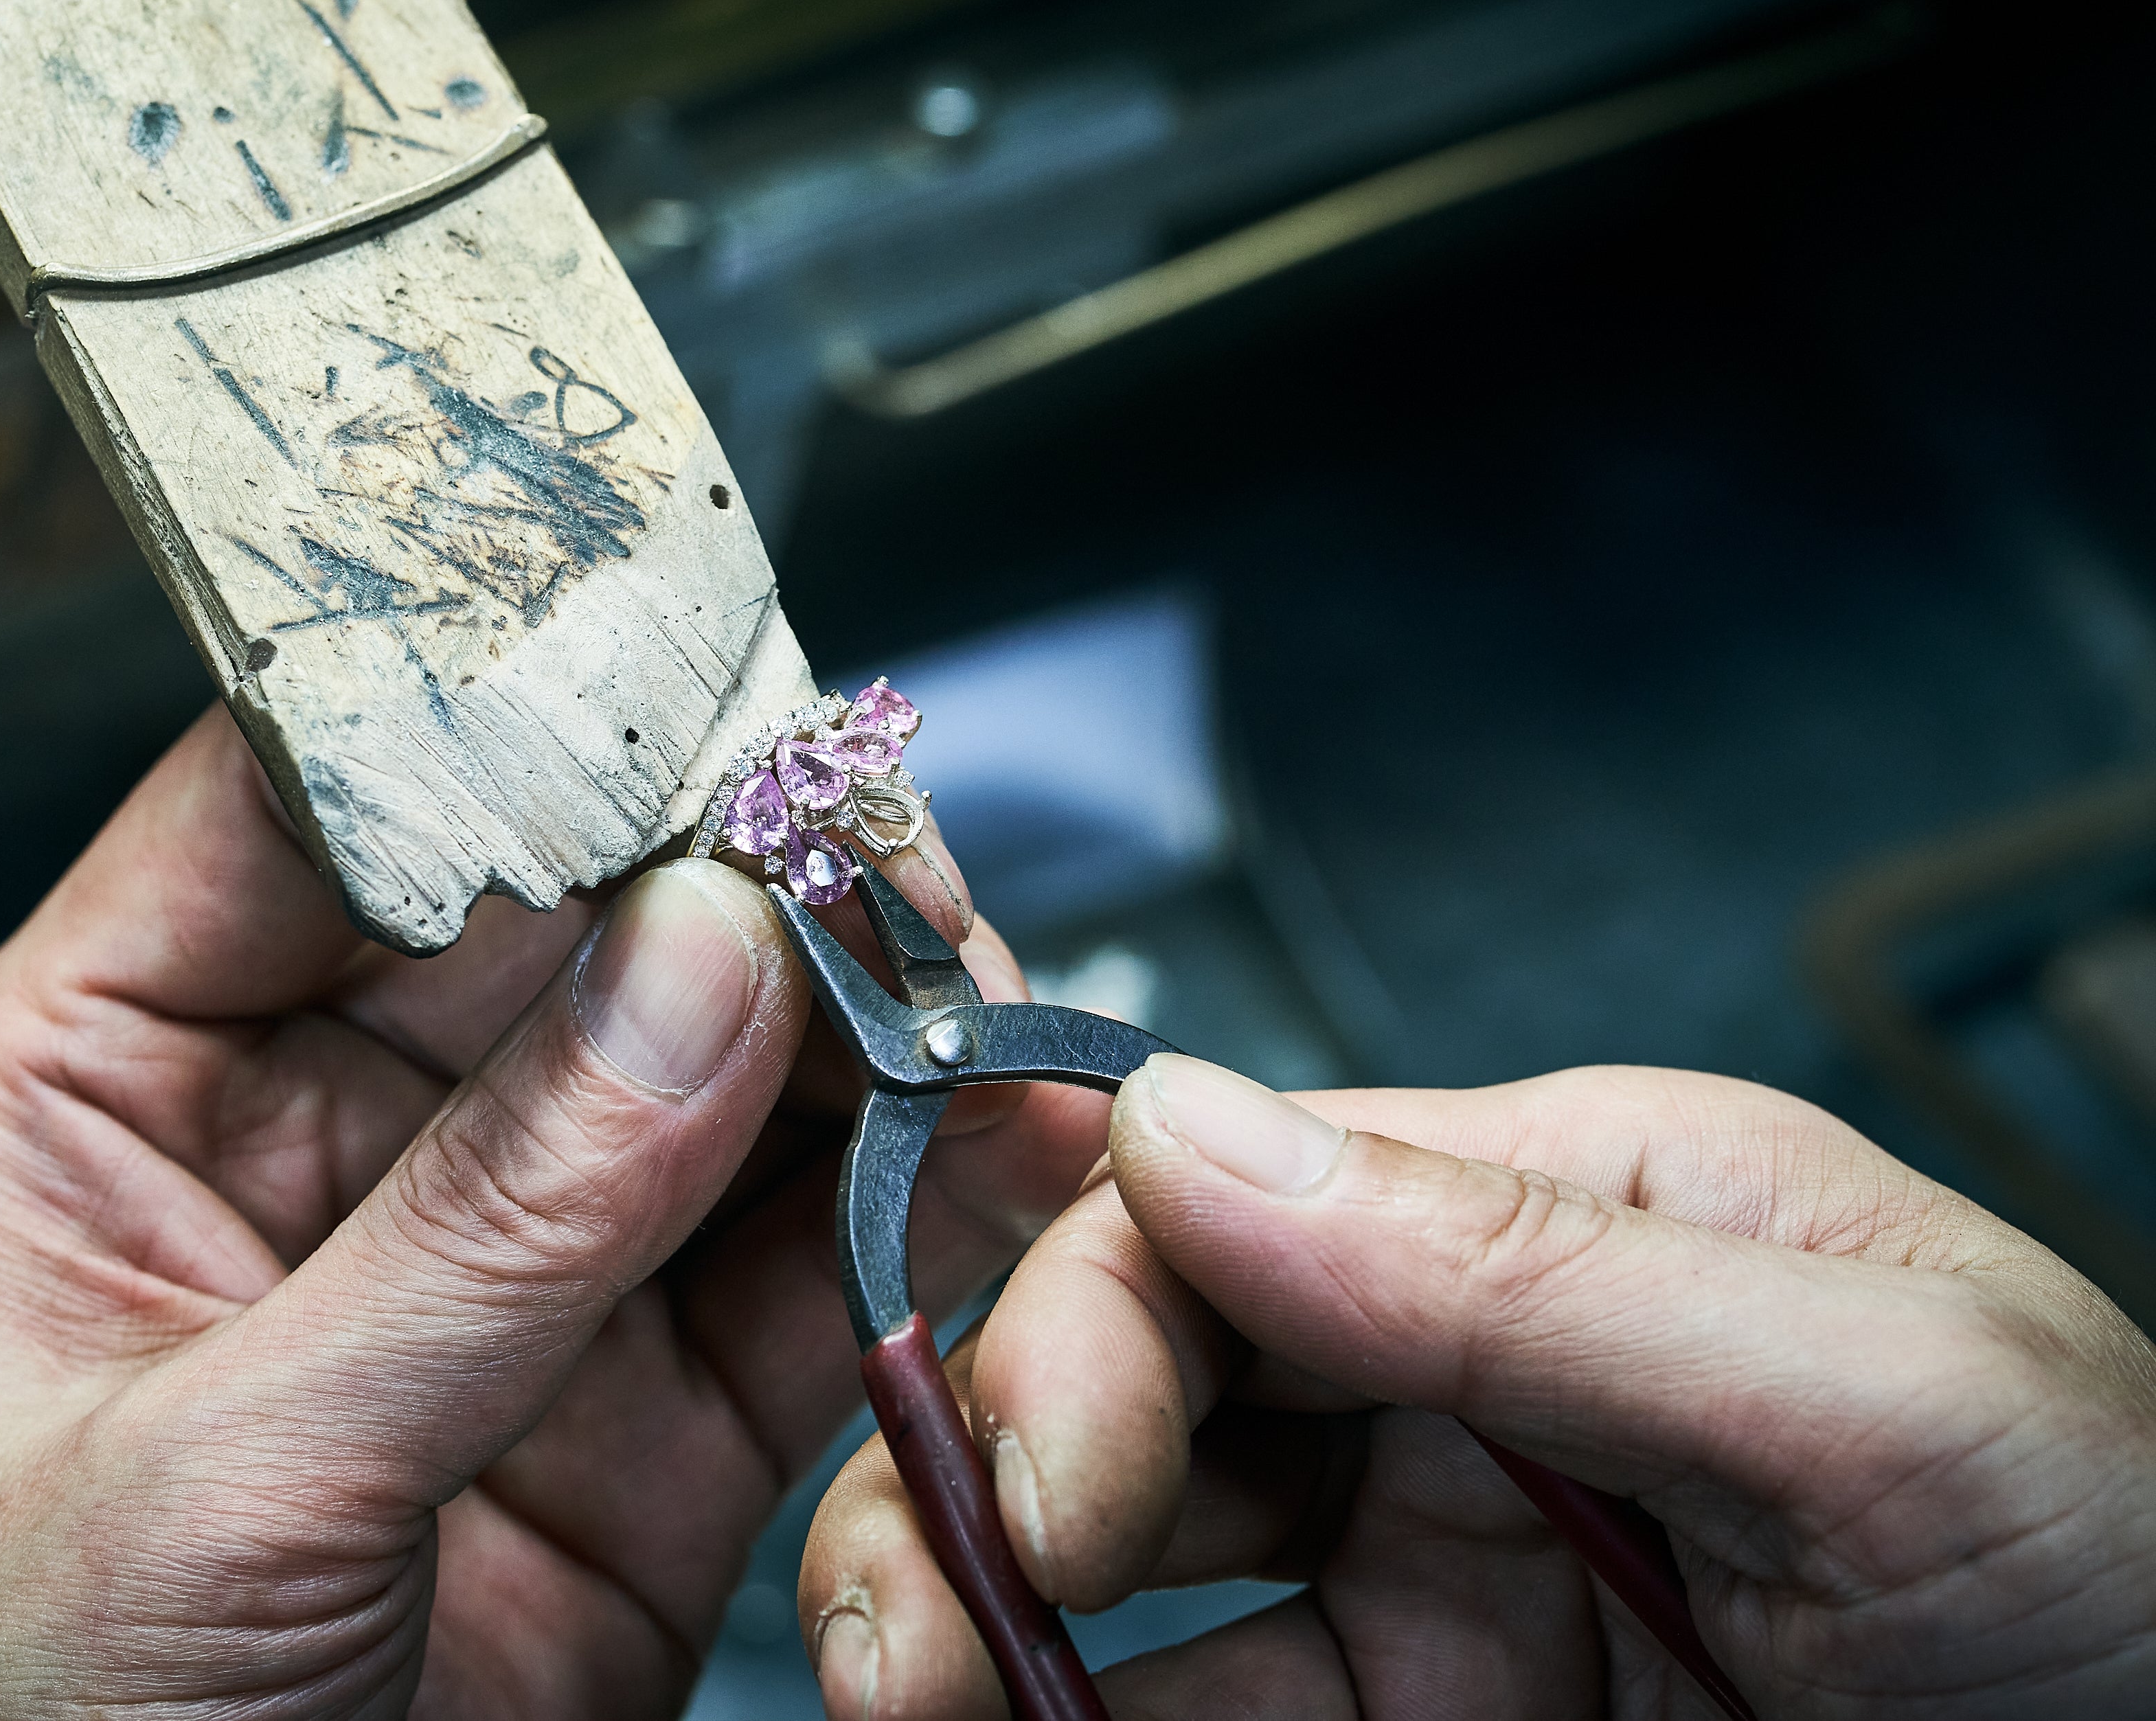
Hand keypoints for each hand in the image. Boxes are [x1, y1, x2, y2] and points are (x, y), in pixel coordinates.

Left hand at [0, 707, 1112, 1718]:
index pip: (315, 805)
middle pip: (559, 919)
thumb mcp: (222, 1481)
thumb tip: (697, 969)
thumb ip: (479, 1235)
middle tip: (886, 862)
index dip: (497, 721)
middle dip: (735, 878)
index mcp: (109, 1085)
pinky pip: (797, 1268)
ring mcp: (494, 1275)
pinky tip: (998, 1152)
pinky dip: (914, 1211)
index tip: (680, 682)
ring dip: (854, 1031)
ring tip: (977, 1002)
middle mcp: (317, 1144)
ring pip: (706, 1076)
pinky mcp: (634, 1419)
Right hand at [800, 1057, 2155, 1718]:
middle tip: (911, 1633)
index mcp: (1568, 1217)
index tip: (1036, 1477)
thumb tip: (1186, 1131)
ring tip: (899, 1704)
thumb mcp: (1896, 1401)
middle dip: (982, 1469)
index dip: (1090, 1314)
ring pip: (1114, 1565)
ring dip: (968, 1613)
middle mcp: (1463, 1373)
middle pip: (1134, 1373)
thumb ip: (1534, 1263)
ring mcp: (1435, 1577)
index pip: (1235, 1201)